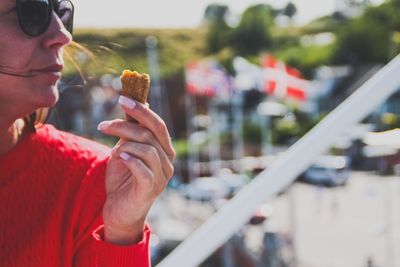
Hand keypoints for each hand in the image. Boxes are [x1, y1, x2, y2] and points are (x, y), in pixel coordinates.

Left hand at [98, 96, 174, 244]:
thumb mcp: (125, 151)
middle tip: (105, 123)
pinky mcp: (151, 189)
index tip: (122, 98)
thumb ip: (131, 133)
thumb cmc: (122, 180)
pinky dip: (130, 160)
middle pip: (152, 133)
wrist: (120, 211)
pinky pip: (143, 169)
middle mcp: (167, 162)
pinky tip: (120, 158)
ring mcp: (162, 176)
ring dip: (123, 144)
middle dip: (128, 123)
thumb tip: (135, 106)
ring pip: (146, 148)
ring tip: (111, 152)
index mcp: (164, 150)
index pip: (158, 124)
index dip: (141, 110)